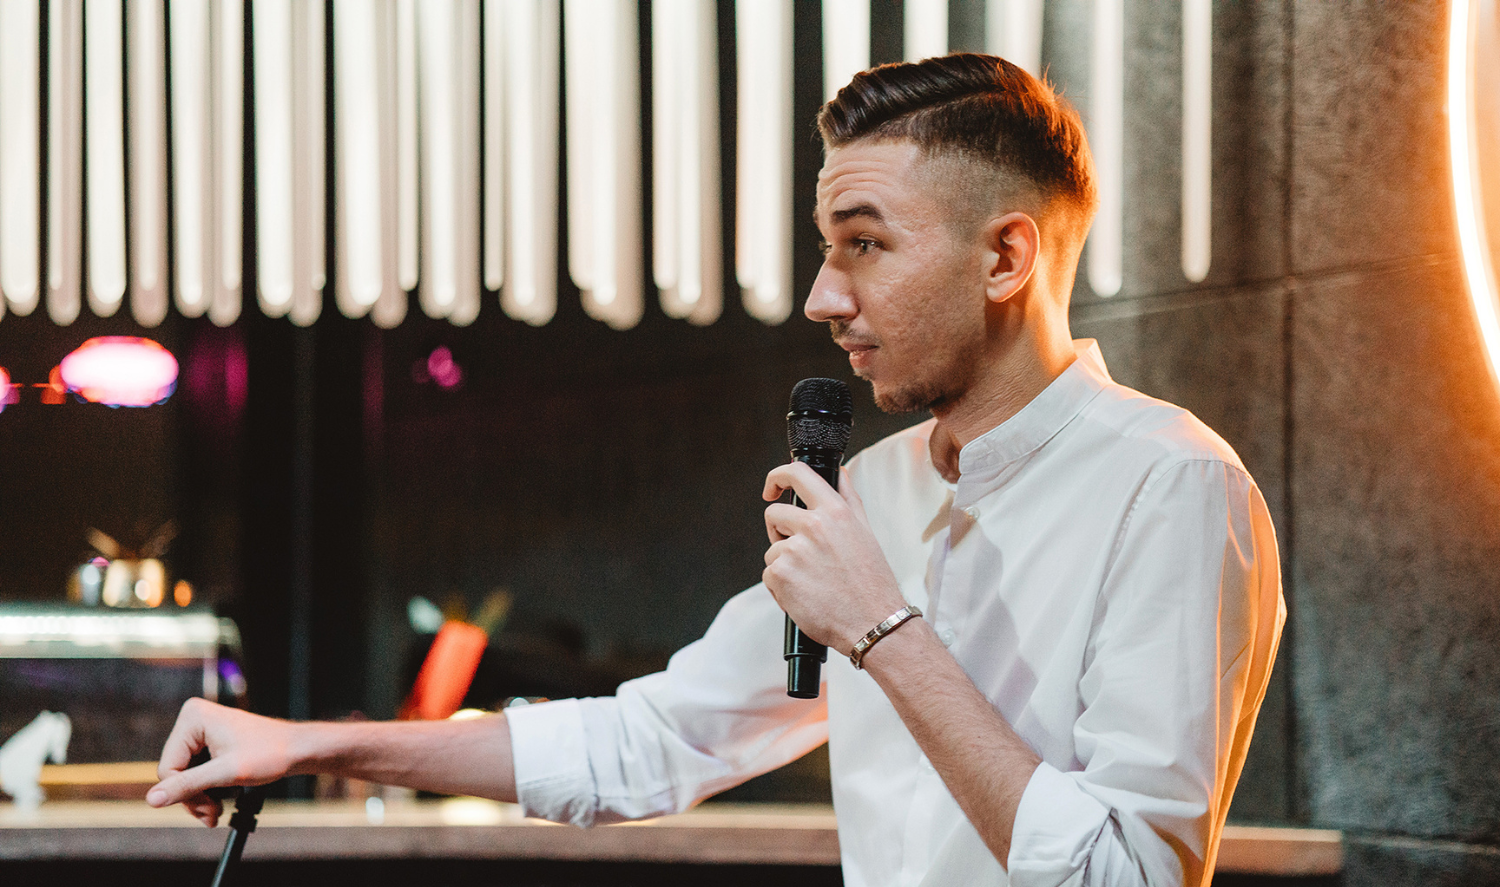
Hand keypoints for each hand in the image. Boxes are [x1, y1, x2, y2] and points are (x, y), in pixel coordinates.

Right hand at [147, 698, 298, 825]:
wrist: (297, 749)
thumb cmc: (270, 753)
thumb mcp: (226, 773)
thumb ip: (188, 786)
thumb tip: (152, 800)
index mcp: (193, 717)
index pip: (168, 768)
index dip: (184, 794)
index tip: (208, 809)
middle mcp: (193, 719)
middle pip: (174, 773)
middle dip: (193, 798)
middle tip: (213, 815)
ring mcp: (200, 730)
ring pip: (183, 776)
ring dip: (199, 798)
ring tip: (216, 812)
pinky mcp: (208, 741)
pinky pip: (195, 771)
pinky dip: (205, 789)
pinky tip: (217, 801)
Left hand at [762, 463, 905, 652]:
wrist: (873, 623)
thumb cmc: (872, 583)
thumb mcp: (865, 532)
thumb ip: (848, 498)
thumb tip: (839, 473)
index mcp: (835, 512)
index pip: (798, 474)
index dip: (777, 477)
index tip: (772, 488)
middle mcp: (813, 526)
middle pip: (774, 514)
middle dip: (780, 532)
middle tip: (801, 554)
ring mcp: (794, 550)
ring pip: (772, 550)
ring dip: (784, 565)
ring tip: (812, 582)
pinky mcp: (780, 575)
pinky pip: (768, 574)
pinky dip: (780, 588)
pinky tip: (805, 596)